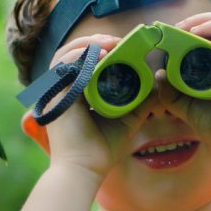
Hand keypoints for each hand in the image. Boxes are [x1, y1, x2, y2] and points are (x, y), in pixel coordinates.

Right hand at [35, 34, 140, 178]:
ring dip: (86, 44)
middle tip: (117, 41)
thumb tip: (157, 83)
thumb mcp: (127, 117)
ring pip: (65, 54)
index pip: (84, 60)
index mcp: (77, 91)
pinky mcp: (53, 95)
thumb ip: (140, 100)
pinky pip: (62, 67)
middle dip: (94, 41)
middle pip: (73, 52)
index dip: (101, 48)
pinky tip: (100, 55)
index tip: (123, 45)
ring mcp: (56, 90)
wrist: (85, 169)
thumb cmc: (102, 148)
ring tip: (109, 44)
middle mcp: (64, 88)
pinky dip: (79, 56)